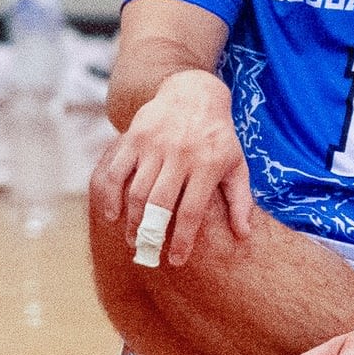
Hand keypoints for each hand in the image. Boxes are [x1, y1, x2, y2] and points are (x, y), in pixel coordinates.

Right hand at [89, 72, 252, 268]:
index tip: (176, 261)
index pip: (191, 212)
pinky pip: (116, 171)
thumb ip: (240, 200)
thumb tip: (244, 235)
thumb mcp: (236, 164)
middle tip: (148, 254)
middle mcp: (180, 154)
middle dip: (151, 236)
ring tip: (134, 239)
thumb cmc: (217, 137)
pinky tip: (112, 215)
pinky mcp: (134, 137)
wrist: (193, 93)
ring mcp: (155, 145)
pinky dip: (110, 196)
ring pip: (137, 192)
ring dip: (132, 221)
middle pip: (160, 205)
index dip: (182, 241)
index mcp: (208, 165)